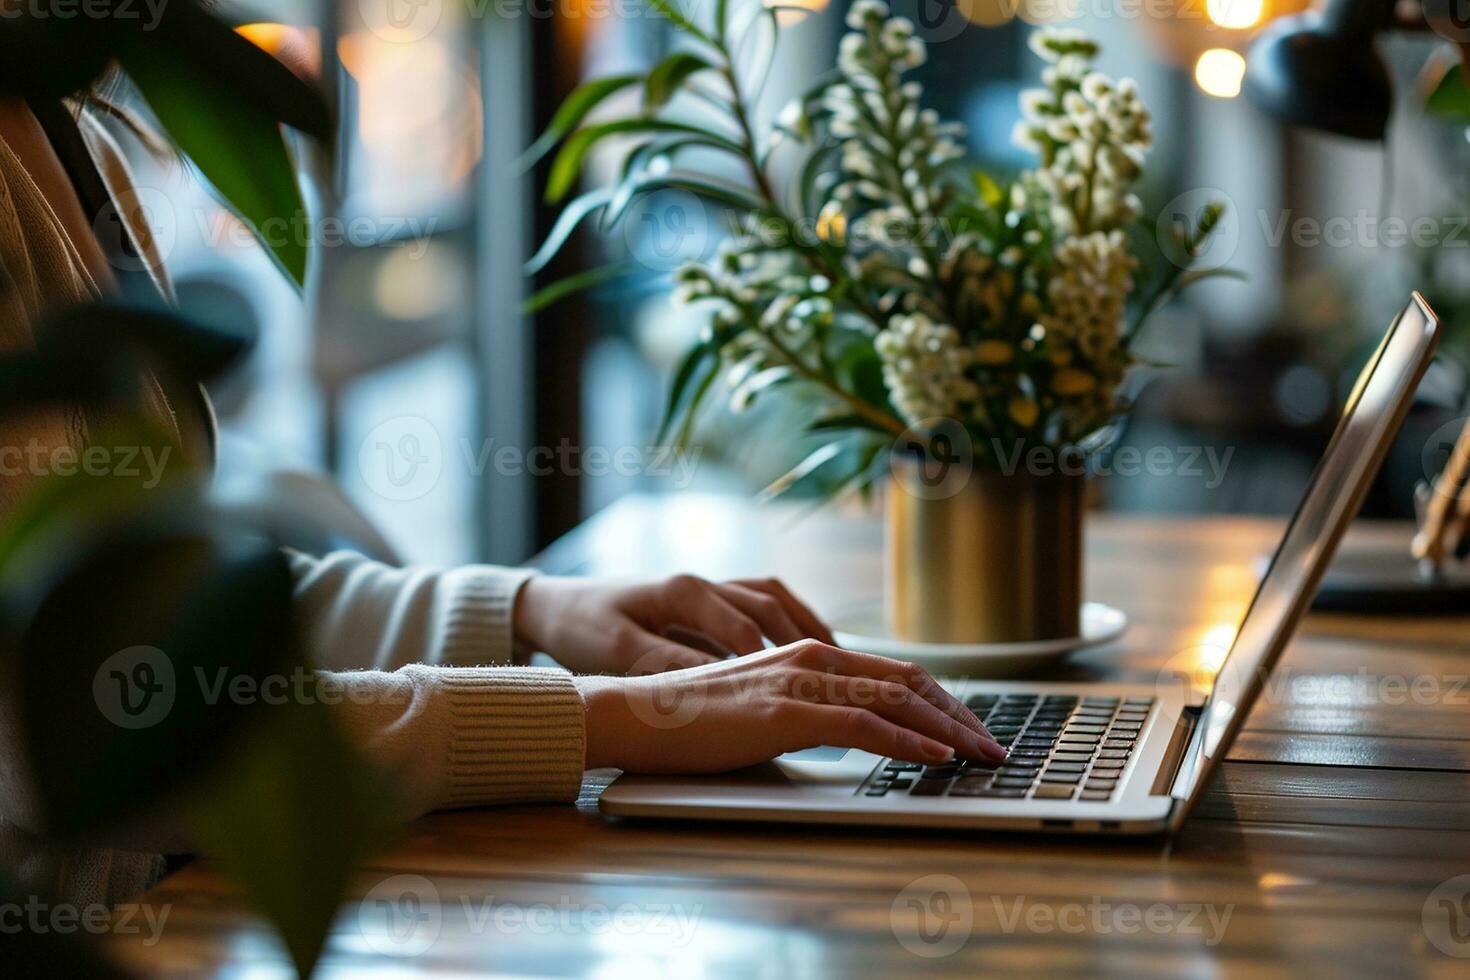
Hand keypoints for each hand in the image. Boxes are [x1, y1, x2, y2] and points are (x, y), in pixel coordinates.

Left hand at [514, 574, 835, 674]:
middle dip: (807, 638)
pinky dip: (791, 626)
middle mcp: (702, 583)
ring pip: (774, 600)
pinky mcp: (707, 603)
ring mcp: (708, 588)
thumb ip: (668, 662)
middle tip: (842, 674)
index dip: (770, 657)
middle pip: (770, 605)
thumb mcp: (619, 649)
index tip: (797, 686)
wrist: (555, 606)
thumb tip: (719, 680)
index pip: (741, 624)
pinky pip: (763, 607)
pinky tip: (810, 652)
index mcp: (682, 591)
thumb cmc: (582, 628)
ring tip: (842, 660)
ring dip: (807, 626)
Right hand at [575, 640, 1005, 772]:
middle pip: (907, 679)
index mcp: (808, 653)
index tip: (971, 728)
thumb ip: (809, 710)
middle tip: (993, 745)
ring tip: (982, 753)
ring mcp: (798, 682)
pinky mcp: (784, 712)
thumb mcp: (764, 707)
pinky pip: (864, 724)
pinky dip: (908, 740)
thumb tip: (855, 732)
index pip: (894, 671)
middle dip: (959, 714)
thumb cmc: (694, 719)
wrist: (636, 715)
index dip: (941, 699)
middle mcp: (811, 657)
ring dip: (949, 729)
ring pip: (895, 698)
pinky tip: (936, 756)